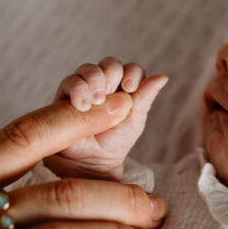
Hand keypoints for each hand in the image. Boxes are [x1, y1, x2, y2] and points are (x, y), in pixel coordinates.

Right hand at [45, 57, 167, 180]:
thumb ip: (145, 97)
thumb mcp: (134, 120)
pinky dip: (78, 89)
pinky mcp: (64, 96)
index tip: (130, 88)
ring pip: (89, 69)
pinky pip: (70, 82)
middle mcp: (104, 85)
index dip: (132, 73)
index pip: (130, 69)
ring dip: (95, 80)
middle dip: (112, 74)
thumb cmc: (114, 143)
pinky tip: (83, 105)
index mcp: (124, 88)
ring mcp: (84, 89)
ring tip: (96, 101)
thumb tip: (163, 77)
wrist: (90, 163)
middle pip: (109, 64)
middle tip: (110, 94)